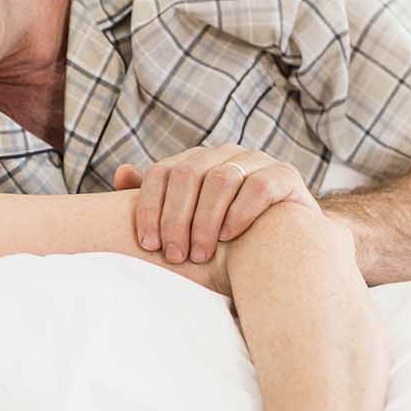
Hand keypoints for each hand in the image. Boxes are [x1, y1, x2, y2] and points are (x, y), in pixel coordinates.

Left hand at [114, 145, 316, 263]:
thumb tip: (122, 173)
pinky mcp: (286, 175)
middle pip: (188, 174)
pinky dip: (240, 212)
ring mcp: (257, 160)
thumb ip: (157, 198)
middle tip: (175, 256)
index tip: (148, 244)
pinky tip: (229, 236)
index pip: (162, 173)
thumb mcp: (189, 220)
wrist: (288, 242)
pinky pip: (259, 186)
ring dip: (205, 220)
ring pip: (220, 179)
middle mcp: (225, 154)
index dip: (151, 208)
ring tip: (200, 254)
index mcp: (197, 160)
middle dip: (176, 219)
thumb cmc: (229, 234)